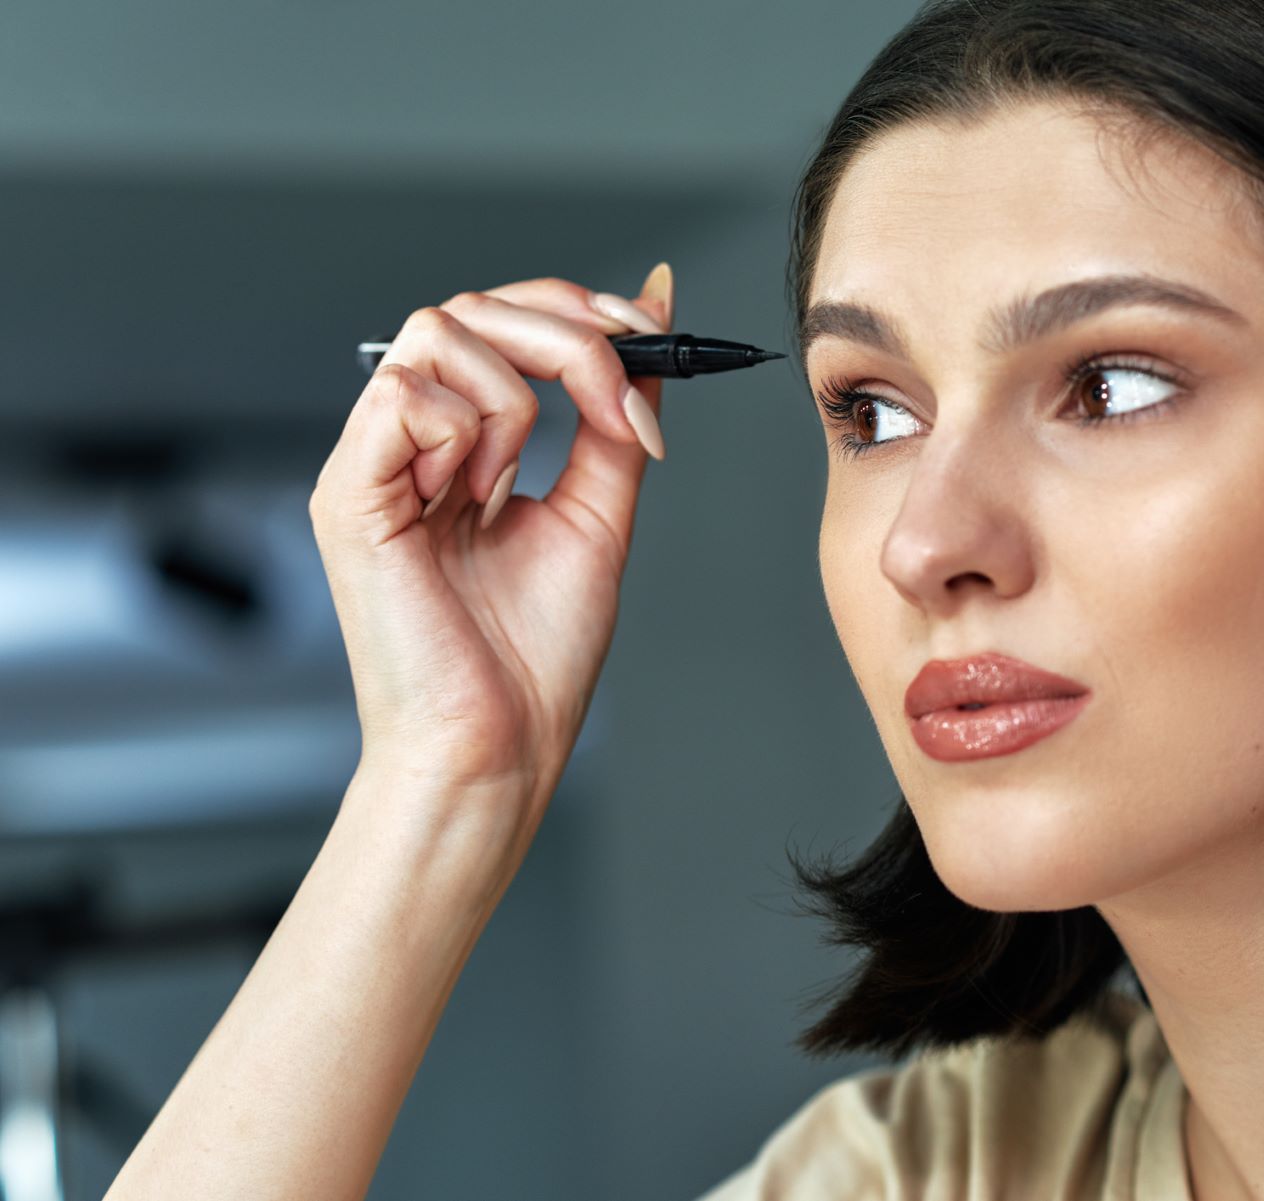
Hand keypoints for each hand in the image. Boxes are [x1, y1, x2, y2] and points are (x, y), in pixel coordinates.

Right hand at [308, 266, 673, 835]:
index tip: (645, 334)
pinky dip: (463, 431)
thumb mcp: (600, 508)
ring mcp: (370, 464)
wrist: (502, 743)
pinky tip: (470, 498)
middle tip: (617, 394)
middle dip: (564, 332)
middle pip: (470, 308)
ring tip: (509, 487)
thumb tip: (654, 309)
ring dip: (511, 400)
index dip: (574, 311)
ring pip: (437, 332)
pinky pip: (402, 391)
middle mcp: (406, 444)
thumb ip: (616, 412)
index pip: (498, 322)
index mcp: (457, 447)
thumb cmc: (536, 654)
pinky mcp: (347, 492)